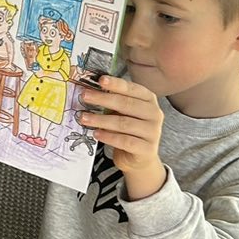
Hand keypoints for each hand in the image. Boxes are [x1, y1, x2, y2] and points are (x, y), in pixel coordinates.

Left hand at [77, 73, 166, 197]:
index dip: (116, 84)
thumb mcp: (121, 113)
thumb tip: (90, 91)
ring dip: (101, 120)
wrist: (139, 158)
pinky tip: (96, 134)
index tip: (100, 80)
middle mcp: (154, 114)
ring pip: (124, 123)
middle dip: (103, 99)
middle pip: (127, 104)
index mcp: (149, 100)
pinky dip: (109, 137)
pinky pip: (125, 141)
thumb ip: (112, 102)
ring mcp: (152, 132)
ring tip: (84, 118)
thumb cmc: (128, 131)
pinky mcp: (147, 149)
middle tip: (85, 96)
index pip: (133, 88)